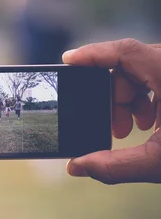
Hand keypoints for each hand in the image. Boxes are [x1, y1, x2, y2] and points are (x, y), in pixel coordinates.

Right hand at [63, 39, 160, 183]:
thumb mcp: (160, 162)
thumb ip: (114, 166)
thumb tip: (77, 167)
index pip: (123, 51)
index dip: (91, 54)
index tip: (67, 61)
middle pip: (129, 65)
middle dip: (113, 94)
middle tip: (113, 127)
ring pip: (143, 71)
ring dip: (130, 98)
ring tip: (132, 129)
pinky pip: (158, 76)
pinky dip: (148, 97)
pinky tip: (150, 123)